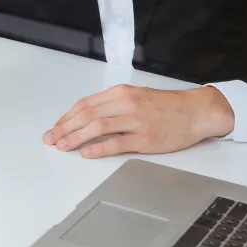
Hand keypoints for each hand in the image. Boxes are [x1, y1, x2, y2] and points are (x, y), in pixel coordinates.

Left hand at [43, 85, 234, 158]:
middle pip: (87, 115)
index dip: (66, 117)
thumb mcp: (136, 96)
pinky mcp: (146, 138)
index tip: (55, 127)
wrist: (195, 111)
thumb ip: (112, 105)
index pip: (85, 104)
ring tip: (63, 146)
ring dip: (76, 138)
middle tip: (51, 139)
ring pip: (98, 127)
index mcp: (121, 93)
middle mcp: (126, 104)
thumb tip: (85, 117)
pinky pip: (117, 143)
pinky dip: (98, 148)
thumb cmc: (166, 105)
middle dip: (65, 128)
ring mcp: (136, 121)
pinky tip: (86, 153)